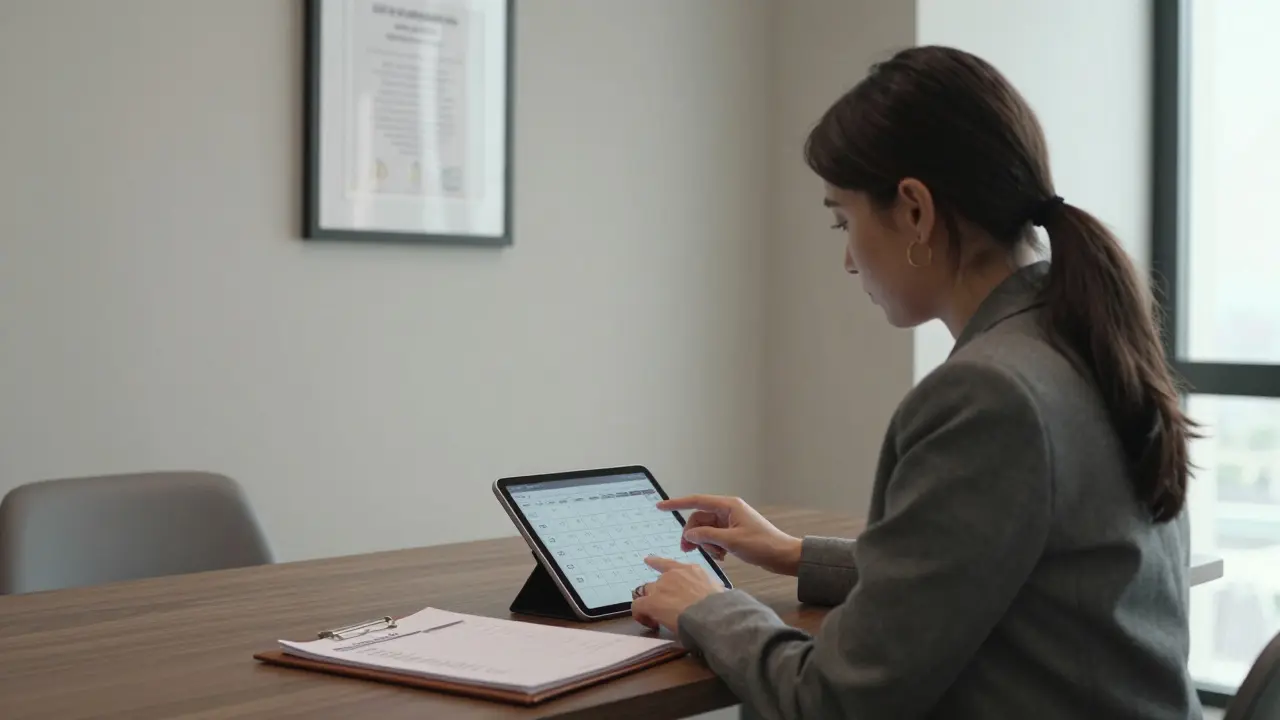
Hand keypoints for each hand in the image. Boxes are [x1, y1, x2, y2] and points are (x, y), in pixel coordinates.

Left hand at [631, 556, 724, 633]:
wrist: (712, 615)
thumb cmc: (721, 606)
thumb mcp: (718, 591)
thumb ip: (710, 589)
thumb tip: (715, 595)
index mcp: (692, 570)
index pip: (670, 564)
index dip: (657, 562)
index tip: (648, 560)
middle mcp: (673, 574)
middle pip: (658, 581)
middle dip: (659, 593)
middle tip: (665, 607)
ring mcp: (661, 587)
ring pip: (647, 592)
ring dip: (651, 602)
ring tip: (656, 618)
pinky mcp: (651, 602)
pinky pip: (638, 606)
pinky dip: (641, 615)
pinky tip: (650, 623)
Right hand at [659, 495, 802, 575]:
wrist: (783, 556)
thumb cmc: (763, 545)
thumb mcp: (731, 541)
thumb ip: (707, 536)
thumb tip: (688, 534)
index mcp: (728, 506)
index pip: (696, 501)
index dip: (676, 503)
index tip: (660, 506)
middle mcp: (728, 511)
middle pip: (699, 519)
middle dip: (693, 534)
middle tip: (689, 550)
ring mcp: (731, 522)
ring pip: (706, 530)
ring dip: (705, 543)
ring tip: (713, 555)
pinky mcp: (733, 533)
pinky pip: (715, 537)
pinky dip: (713, 547)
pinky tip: (721, 557)